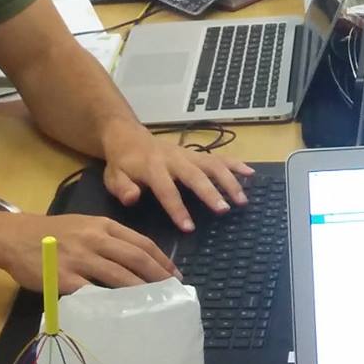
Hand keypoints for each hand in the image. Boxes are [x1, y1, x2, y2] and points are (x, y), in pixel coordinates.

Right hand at [0, 210, 178, 290]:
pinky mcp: (63, 277)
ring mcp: (79, 258)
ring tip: (153, 305)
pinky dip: (108, 302)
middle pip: (136, 258)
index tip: (175, 276)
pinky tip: (120, 312)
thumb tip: (138, 262)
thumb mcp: (84, 225)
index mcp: (103, 225)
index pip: (141, 243)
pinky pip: (90, 292)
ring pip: (118, 276)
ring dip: (139, 292)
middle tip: (171, 293)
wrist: (14, 237)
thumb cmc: (53, 233)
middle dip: (158, 277)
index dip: (162, 260)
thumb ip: (109, 239)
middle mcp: (95, 239)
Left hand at [99, 122, 253, 234]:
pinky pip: (219, 157)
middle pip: (195, 175)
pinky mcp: (197, 153)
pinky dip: (236, 164)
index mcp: (151, 167)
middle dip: (210, 192)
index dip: (177, 208)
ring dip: (229, 180)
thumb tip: (132, 198)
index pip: (166, 189)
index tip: (189, 227)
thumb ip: (122, 187)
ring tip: (242, 200)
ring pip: (212, 164)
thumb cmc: (122, 163)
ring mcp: (188, 154)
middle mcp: (174, 159)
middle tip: (225, 210)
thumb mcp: (113, 177)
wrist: (129, 136)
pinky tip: (251, 173)